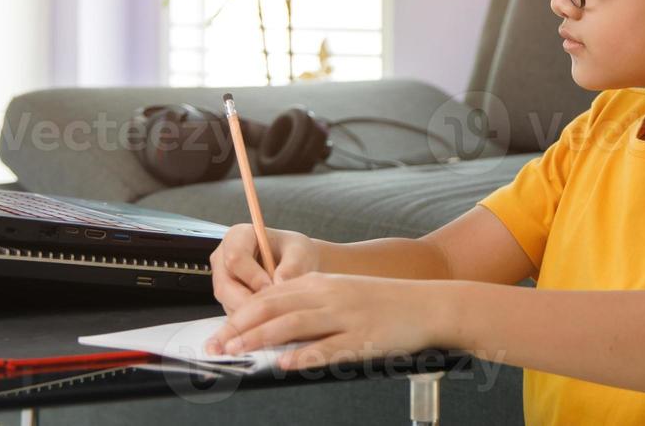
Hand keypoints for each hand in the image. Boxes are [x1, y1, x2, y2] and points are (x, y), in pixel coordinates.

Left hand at [204, 272, 448, 369]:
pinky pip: (328, 347)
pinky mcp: (363, 338)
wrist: (429, 304)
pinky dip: (304, 355)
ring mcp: (346, 316)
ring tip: (236, 350)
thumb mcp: (344, 293)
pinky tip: (285, 363)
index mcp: (322, 282)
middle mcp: (330, 295)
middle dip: (240, 326)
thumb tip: (272, 325)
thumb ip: (310, 303)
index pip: (270, 295)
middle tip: (216, 345)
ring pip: (294, 323)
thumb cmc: (385, 303)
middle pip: (275, 307)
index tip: (218, 332)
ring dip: (260, 338)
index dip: (240, 313)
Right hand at [210, 224, 320, 312]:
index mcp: (238, 236)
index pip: (235, 257)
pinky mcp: (226, 300)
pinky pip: (233, 314)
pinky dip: (251, 321)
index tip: (273, 286)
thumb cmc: (296, 253)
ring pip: (228, 304)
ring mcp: (222, 281)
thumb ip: (292, 266)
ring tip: (277, 313)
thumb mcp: (300, 253)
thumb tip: (278, 284)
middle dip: (249, 301)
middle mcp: (222, 258)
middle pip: (225, 286)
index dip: (252, 276)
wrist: (296, 265)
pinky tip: (271, 319)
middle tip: (274, 310)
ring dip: (251, 313)